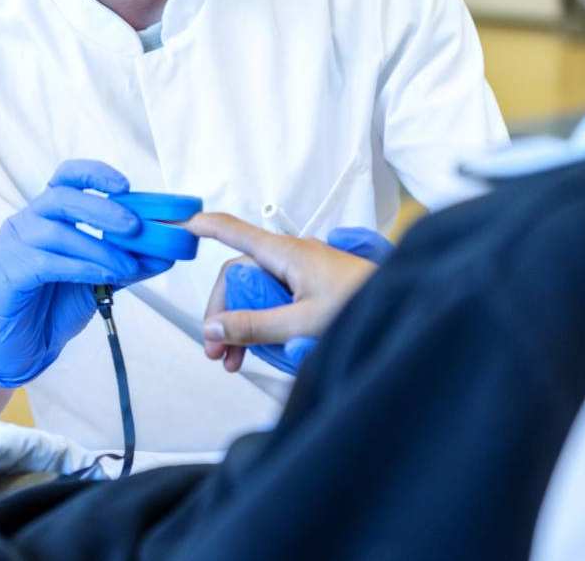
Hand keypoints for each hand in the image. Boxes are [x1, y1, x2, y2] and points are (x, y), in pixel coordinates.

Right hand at [0, 159, 172, 386]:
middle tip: (135, 226)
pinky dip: (82, 268)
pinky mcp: (8, 272)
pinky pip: (47, 263)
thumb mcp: (99, 279)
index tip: (126, 185)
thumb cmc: (56, 305)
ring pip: (56, 232)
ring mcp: (13, 245)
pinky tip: (105, 277)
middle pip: (61, 197)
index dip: (94, 173)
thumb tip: (167, 252)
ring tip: (128, 265)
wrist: (23, 348)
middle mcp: (27, 221)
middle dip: (102, 208)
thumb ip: (127, 262)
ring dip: (99, 248)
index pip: (65, 176)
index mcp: (48, 214)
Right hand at [186, 213, 377, 372]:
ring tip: (235, 360)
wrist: (403, 305)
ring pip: (256, 290)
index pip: (233, 231)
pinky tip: (260, 349)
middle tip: (217, 350)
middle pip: (239, 275)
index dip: (204, 226)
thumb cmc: (363, 304)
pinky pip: (275, 299)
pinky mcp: (312, 285)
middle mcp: (290, 256)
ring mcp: (301, 270)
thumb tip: (215, 327)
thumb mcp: (302, 323)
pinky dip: (262, 322)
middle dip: (222, 311)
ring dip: (240, 323)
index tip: (180, 224)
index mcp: (285, 253)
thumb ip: (255, 326)